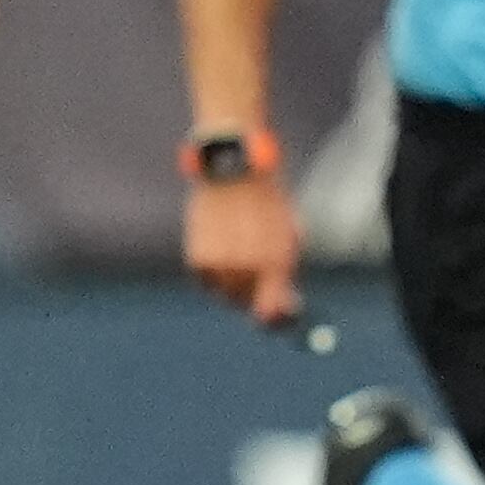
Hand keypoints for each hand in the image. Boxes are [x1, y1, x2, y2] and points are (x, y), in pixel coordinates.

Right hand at [185, 174, 303, 327]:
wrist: (236, 166)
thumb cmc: (266, 199)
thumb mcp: (286, 233)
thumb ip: (283, 270)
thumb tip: (284, 304)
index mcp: (276, 262)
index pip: (272, 310)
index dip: (273, 318)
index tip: (273, 314)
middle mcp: (248, 268)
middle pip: (244, 303)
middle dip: (250, 295)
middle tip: (252, 279)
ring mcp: (220, 264)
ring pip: (223, 293)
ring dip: (230, 282)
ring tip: (235, 251)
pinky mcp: (198, 257)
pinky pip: (205, 279)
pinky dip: (211, 270)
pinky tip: (218, 245)